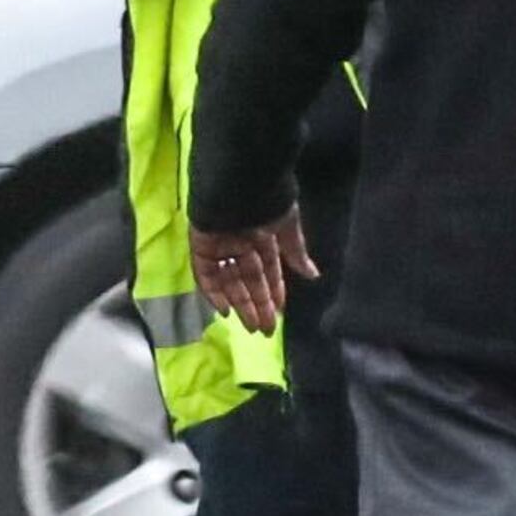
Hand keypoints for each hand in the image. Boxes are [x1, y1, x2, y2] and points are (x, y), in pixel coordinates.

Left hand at [189, 210, 315, 334]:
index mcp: (262, 236)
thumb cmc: (267, 203)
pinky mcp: (201, 246)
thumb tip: (313, 275)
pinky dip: (214, 293)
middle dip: (258, 304)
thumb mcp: (288, 228)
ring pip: (229, 281)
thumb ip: (296, 253)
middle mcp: (241, 243)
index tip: (279, 312)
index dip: (273, 291)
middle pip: (248, 280)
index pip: (268, 270)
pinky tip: (225, 312)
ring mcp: (220, 245)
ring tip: (250, 327)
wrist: (239, 185)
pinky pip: (206, 274)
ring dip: (240, 304)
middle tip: (265, 331)